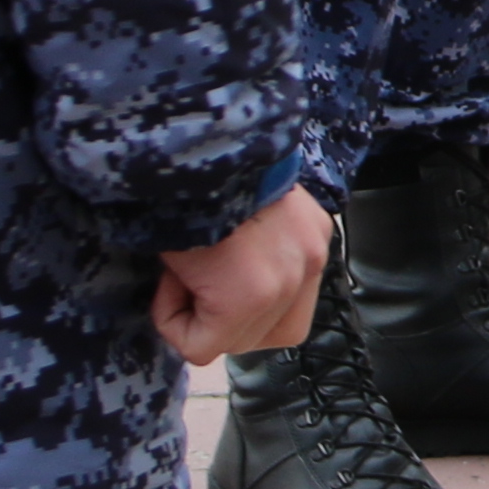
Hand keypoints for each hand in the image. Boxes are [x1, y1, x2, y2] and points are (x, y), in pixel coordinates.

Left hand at [151, 185, 329, 363]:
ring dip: (252, 307)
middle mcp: (291, 282)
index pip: (202, 350)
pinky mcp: (321, 234)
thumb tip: (195, 315)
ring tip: (228, 268)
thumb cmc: (175, 202)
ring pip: (283, 324)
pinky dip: (274, 278)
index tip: (169, 283)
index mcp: (247, 294)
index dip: (174, 320)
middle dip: (215, 316)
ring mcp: (312, 257)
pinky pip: (301, 286)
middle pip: (247, 342)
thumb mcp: (167, 264)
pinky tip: (252, 250)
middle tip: (194, 275)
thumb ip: (188, 302)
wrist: (212, 139)